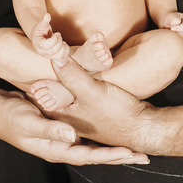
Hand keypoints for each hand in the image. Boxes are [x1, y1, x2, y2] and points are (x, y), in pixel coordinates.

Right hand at [0, 91, 148, 165]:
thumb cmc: (12, 117)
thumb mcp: (29, 122)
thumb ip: (49, 129)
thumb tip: (71, 136)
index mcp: (56, 150)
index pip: (88, 156)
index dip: (109, 155)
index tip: (128, 154)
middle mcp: (63, 148)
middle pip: (96, 155)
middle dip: (118, 157)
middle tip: (143, 156)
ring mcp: (63, 140)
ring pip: (94, 147)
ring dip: (113, 149)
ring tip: (135, 150)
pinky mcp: (63, 130)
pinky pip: (87, 136)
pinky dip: (102, 137)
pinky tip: (113, 135)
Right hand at [30, 12, 69, 60]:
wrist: (40, 37)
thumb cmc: (40, 30)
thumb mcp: (41, 24)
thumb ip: (44, 20)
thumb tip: (47, 15)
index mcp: (38, 44)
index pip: (47, 45)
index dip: (55, 39)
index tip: (56, 33)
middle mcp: (42, 52)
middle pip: (54, 50)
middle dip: (59, 41)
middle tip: (58, 35)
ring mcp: (48, 56)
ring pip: (59, 55)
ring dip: (63, 47)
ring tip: (61, 41)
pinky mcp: (54, 57)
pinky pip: (63, 57)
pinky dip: (66, 50)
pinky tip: (63, 44)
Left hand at [49, 57, 165, 153]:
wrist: (146, 128)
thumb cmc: (118, 114)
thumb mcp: (91, 92)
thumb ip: (72, 75)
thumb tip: (53, 57)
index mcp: (63, 116)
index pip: (42, 93)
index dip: (38, 77)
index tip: (36, 59)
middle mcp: (70, 117)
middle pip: (55, 91)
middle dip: (52, 76)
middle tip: (50, 55)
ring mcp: (84, 115)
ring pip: (69, 92)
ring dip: (68, 77)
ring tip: (65, 58)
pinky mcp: (97, 111)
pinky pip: (83, 92)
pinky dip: (81, 81)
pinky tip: (85, 70)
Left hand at [160, 12, 182, 51]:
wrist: (166, 22)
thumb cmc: (169, 19)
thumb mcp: (170, 16)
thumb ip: (174, 19)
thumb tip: (176, 23)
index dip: (179, 28)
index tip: (171, 28)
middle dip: (177, 34)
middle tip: (169, 31)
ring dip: (176, 40)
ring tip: (170, 35)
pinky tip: (179, 52)